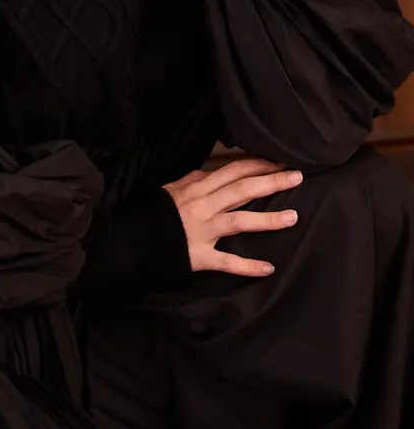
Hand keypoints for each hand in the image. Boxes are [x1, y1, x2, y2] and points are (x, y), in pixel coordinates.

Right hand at [163, 157, 301, 276]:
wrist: (132, 238)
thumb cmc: (153, 211)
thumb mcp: (171, 188)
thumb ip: (194, 180)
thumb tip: (212, 172)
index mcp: (196, 187)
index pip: (232, 171)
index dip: (257, 164)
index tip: (279, 161)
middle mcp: (202, 206)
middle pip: (242, 190)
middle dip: (271, 182)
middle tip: (297, 177)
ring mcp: (202, 231)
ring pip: (239, 222)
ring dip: (268, 219)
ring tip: (293, 217)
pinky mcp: (199, 256)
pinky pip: (226, 261)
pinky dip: (248, 265)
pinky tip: (268, 268)